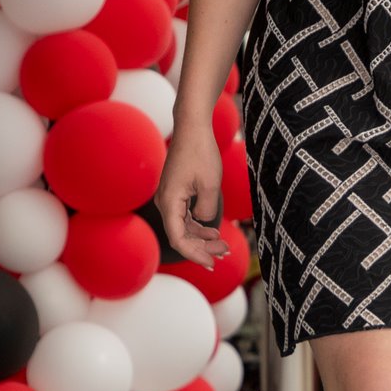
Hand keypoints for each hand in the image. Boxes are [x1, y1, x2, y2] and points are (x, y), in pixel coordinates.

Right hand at [155, 126, 226, 268]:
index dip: (195, 254)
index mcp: (169, 202)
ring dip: (202, 238)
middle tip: (225, 253)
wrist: (192, 128)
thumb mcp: (211, 185)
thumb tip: (203, 221)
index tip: (212, 263)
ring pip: (184, 227)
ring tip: (223, 246)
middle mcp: (165, 202)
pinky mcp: (176, 192)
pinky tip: (213, 231)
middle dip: (203, 247)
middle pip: (181, 235)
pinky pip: (185, 216)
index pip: (178, 238)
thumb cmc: (201, 153)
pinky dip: (199, 226)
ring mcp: (170, 197)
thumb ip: (207, 209)